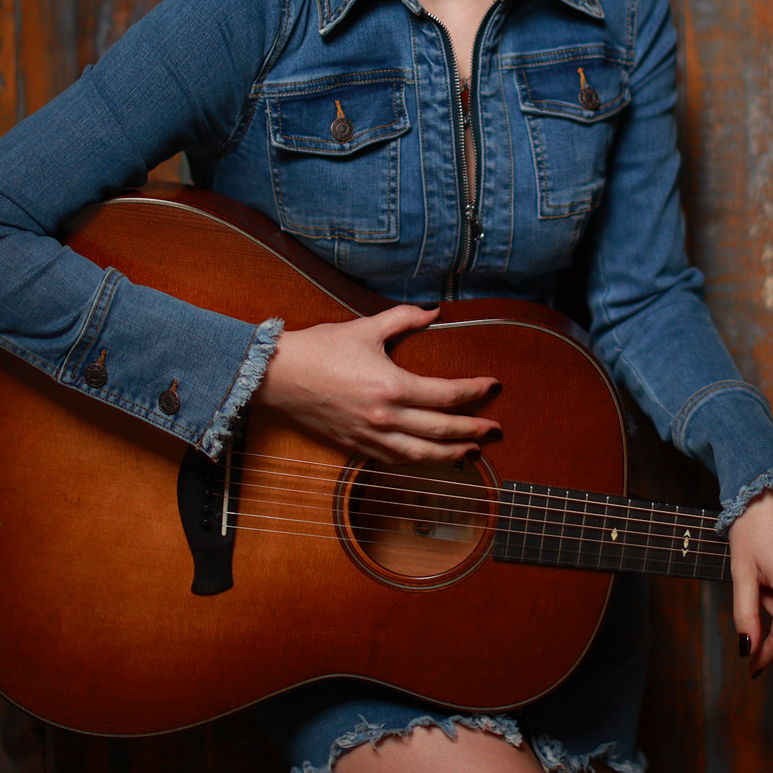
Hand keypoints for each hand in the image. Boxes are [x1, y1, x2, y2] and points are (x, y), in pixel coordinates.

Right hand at [254, 304, 500, 463]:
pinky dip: (418, 461)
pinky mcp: (355, 446)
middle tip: (495, 430)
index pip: (447, 395)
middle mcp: (386, 417)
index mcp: (393, 387)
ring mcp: (370, 436)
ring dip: (451, 455)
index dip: (475, 392)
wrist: (277, 376)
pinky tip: (430, 457)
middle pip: (442, 430)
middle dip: (474, 430)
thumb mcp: (366, 327)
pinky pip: (394, 459)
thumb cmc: (319, 349)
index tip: (493, 386)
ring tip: (472, 452)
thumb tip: (435, 311)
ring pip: (421, 454)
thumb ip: (404, 318)